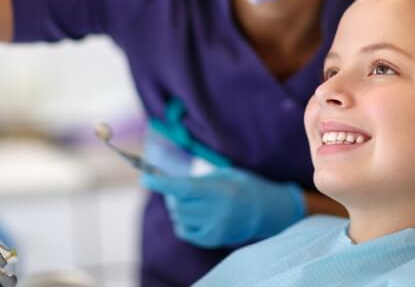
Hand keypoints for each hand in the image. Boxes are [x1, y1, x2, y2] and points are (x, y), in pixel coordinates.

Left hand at [141, 167, 305, 247]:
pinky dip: (182, 220)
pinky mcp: (212, 240)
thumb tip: (174, 182)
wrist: (268, 212)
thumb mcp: (228, 174)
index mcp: (222, 191)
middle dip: (171, 193)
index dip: (163, 184)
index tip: (146, 177)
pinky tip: (193, 212)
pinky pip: (184, 231)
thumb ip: (202, 179)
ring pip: (179, 217)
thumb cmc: (247, 186)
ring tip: (191, 199)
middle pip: (178, 203)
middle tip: (177, 185)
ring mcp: (215, 229)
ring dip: (177, 206)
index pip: (185, 188)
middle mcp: (217, 212)